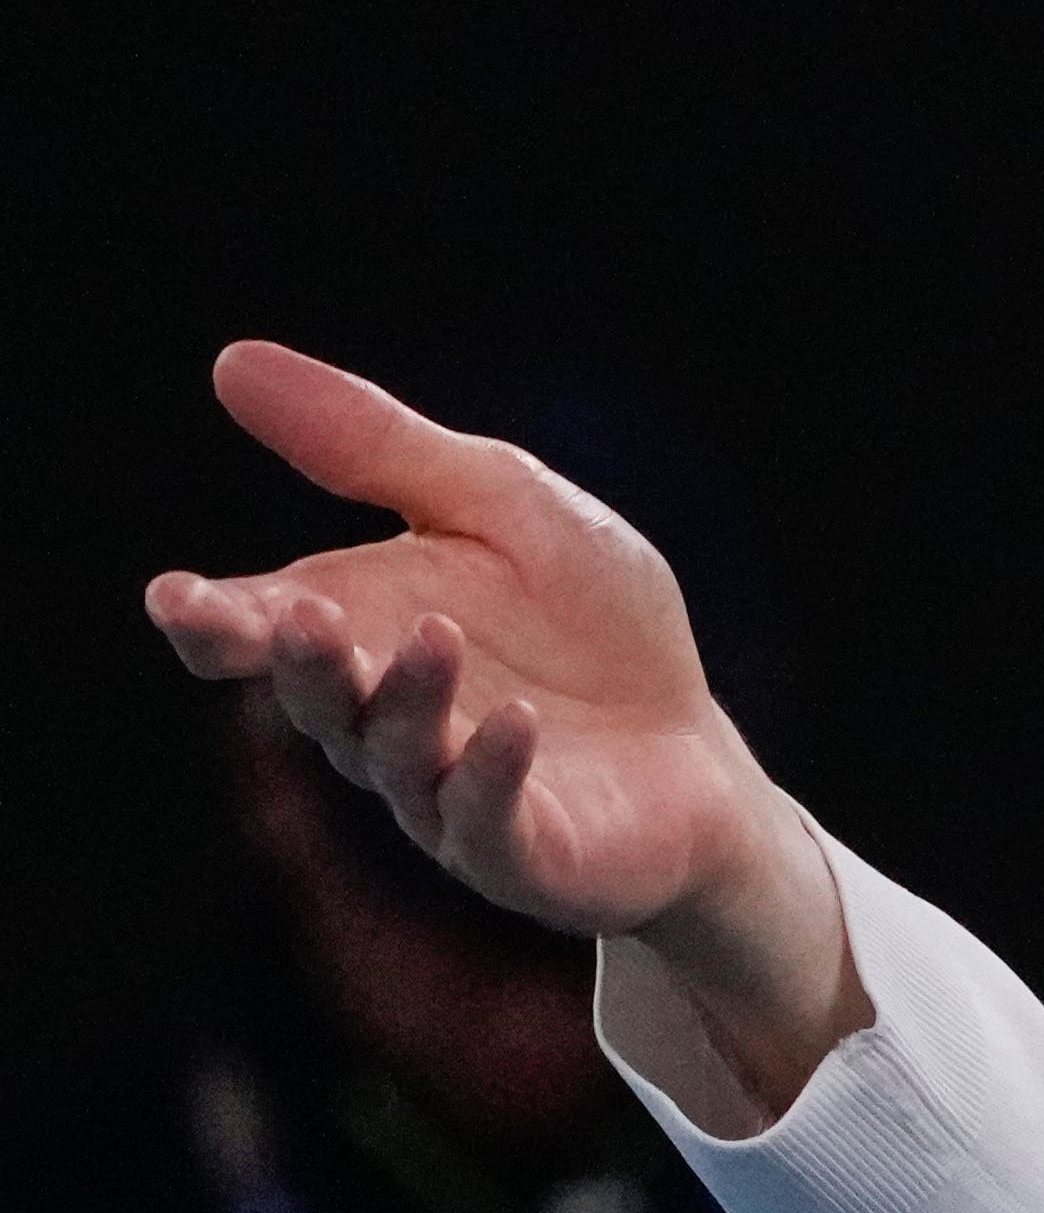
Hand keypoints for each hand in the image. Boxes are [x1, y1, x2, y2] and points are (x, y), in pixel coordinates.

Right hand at [144, 344, 867, 1131]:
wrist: (698, 750)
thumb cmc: (589, 626)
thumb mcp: (496, 506)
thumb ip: (372, 446)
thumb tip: (232, 361)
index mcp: (358, 636)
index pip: (253, 635)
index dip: (209, 621)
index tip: (175, 597)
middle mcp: (379, 723)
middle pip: (317, 696)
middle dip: (299, 659)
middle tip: (292, 615)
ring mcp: (445, 796)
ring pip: (399, 755)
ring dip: (407, 698)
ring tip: (431, 637)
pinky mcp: (523, 851)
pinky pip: (490, 820)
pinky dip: (494, 771)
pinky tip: (514, 724)